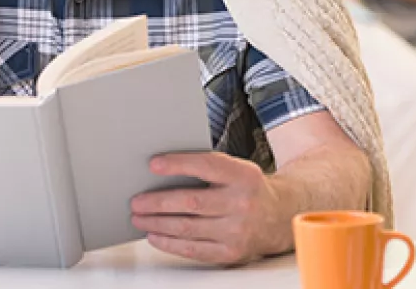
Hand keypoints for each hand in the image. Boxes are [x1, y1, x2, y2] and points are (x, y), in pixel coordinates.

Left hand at [131, 152, 280, 264]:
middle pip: (191, 202)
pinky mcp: (230, 252)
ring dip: (157, 223)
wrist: (278, 216)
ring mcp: (237, 230)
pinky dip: (168, 243)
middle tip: (137, 201)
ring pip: (187, 228)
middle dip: (157, 202)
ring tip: (140, 218)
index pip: (206, 166)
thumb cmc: (249, 190)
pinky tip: (155, 235)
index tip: (154, 164)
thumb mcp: (238, 170)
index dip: (178, 164)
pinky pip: (192, 249)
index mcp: (244, 176)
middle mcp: (242, 203)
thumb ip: (209, 168)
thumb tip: (164, 171)